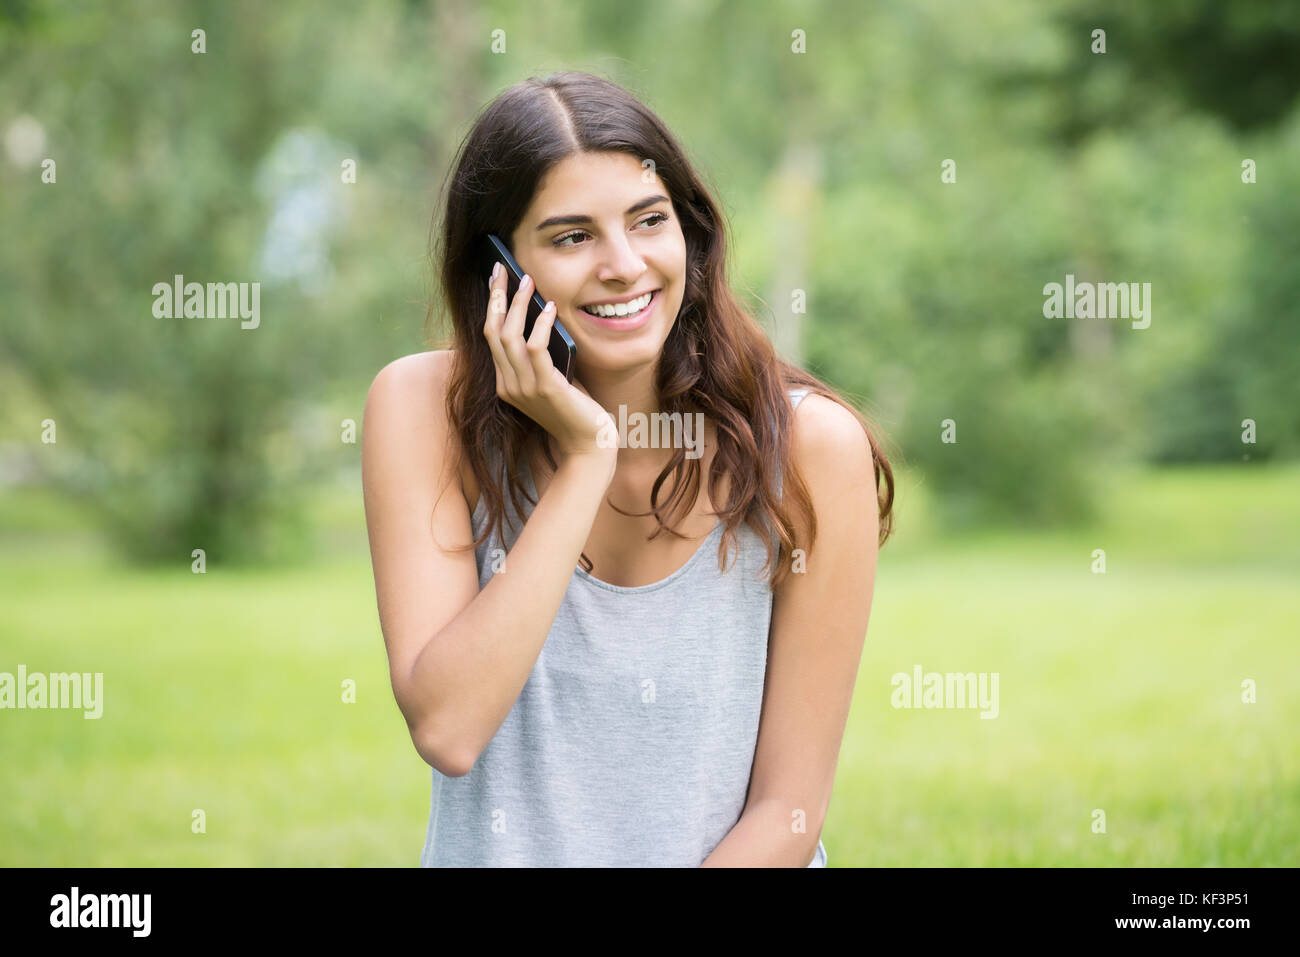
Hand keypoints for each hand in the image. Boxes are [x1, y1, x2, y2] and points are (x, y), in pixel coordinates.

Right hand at [483, 263, 616, 463]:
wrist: (589, 444)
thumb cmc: (575, 409)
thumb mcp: (551, 379)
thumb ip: (541, 356)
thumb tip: (542, 314)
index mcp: (505, 384)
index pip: (490, 337)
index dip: (492, 305)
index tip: (496, 278)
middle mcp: (508, 386)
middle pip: (493, 331)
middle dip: (497, 296)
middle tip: (503, 268)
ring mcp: (524, 389)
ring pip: (510, 336)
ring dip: (518, 304)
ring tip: (529, 281)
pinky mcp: (546, 389)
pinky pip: (537, 348)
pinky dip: (542, 324)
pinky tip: (550, 308)